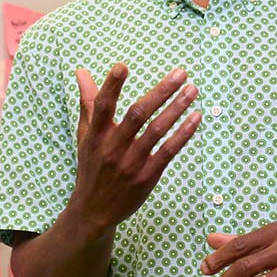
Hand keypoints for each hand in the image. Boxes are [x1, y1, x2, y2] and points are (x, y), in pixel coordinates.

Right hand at [66, 62, 201, 235]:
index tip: (122, 66)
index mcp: (95, 135)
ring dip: (177, 108)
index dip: (111, 86)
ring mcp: (131, 163)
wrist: (94, 211)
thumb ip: (88, 102)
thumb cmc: (91, 167)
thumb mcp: (85, 135)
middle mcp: (112, 148)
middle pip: (137, 114)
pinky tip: (195, 117)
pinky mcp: (147, 176)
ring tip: (193, 90)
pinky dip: (183, 134)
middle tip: (180, 73)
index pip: (102, 106)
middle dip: (161, 91)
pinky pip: (168, 151)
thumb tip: (81, 71)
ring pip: (157, 130)